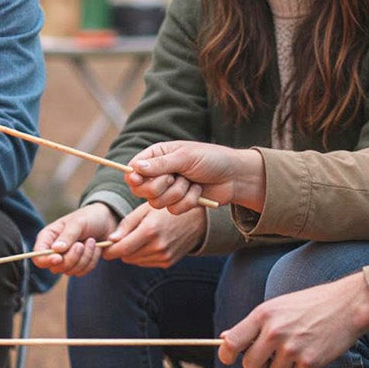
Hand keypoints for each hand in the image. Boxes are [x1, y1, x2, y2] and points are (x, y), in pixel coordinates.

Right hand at [33, 203, 119, 276]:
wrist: (107, 221)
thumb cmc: (89, 217)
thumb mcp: (78, 223)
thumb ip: (67, 236)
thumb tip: (55, 250)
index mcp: (48, 238)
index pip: (38, 257)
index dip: (46, 260)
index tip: (58, 258)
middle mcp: (54, 251)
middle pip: (55, 268)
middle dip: (71, 258)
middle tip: (81, 244)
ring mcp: (66, 259)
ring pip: (70, 271)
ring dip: (84, 257)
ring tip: (91, 241)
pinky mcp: (79, 265)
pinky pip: (82, 272)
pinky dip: (91, 261)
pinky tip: (95, 248)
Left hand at [103, 200, 207, 267]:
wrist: (195, 219)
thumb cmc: (166, 210)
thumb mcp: (145, 210)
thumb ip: (126, 225)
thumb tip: (110, 240)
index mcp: (149, 230)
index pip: (121, 249)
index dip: (108, 251)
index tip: (102, 247)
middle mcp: (158, 246)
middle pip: (126, 257)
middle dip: (120, 249)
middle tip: (121, 239)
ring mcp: (164, 256)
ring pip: (135, 261)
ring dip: (131, 253)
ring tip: (138, 238)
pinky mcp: (168, 262)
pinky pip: (146, 263)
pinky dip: (142, 256)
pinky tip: (148, 244)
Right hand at [126, 141, 266, 213]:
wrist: (235, 176)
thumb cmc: (211, 159)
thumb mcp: (185, 157)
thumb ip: (160, 165)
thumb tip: (135, 168)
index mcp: (156, 156)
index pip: (133, 170)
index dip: (134, 177)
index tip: (140, 179)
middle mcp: (158, 174)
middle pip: (140, 190)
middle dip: (160, 186)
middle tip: (175, 177)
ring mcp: (168, 190)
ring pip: (157, 203)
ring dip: (178, 193)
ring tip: (191, 182)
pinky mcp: (178, 204)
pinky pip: (173, 210)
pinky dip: (189, 201)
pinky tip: (198, 191)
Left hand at [218, 272, 368, 367]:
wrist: (347, 305)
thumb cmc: (309, 305)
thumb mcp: (277, 306)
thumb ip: (252, 325)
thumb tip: (225, 338)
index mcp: (263, 315)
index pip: (232, 342)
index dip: (226, 354)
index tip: (229, 358)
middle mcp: (274, 332)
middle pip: (250, 365)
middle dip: (258, 364)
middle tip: (270, 355)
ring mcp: (292, 348)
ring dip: (285, 364)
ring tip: (299, 344)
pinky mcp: (310, 361)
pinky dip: (304, 366)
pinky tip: (313, 348)